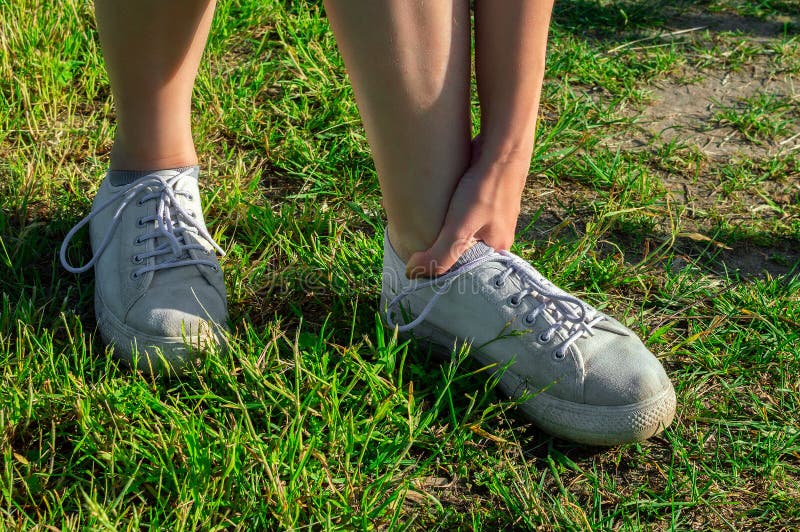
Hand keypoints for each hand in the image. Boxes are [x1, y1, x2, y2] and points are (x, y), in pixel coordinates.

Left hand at [405, 137, 530, 277]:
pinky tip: (438, 204)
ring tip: (426, 223)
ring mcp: (494, 211)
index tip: (426, 265)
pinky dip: (452, 208)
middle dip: (445, 245)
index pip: (470, 267)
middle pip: (466, 246)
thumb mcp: (459, 230)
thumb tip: (413, 273)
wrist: (502, 149)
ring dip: (448, 225)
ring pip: (465, 226)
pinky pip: (466, 208)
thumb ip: (439, 254)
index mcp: (498, 247)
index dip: (448, 267)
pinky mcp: (487, 193)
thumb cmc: (484, 191)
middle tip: (421, 243)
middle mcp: (499, 231)